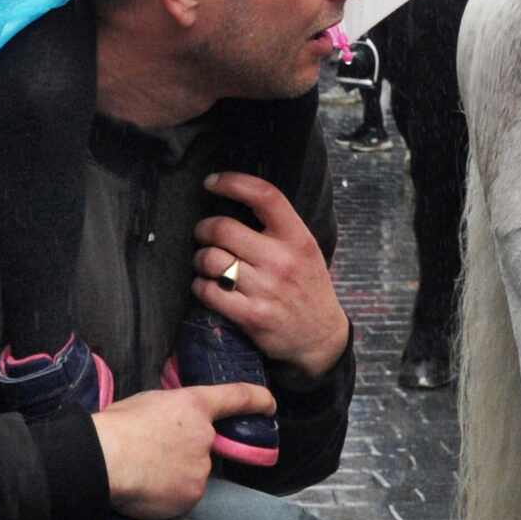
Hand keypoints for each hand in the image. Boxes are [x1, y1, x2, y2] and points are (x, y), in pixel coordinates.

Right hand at [89, 382, 276, 519]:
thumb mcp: (148, 403)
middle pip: (206, 445)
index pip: (237, 397)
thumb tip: (174, 424)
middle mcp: (206, 436)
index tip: (270, 406)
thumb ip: (173, 412)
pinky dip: (170, 495)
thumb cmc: (116, 427)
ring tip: (145, 471)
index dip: (259, 400)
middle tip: (154, 453)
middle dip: (186, 449)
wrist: (102, 460)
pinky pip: (184, 495)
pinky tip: (148, 489)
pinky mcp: (192, 495)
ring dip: (177, 473)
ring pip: (194, 472)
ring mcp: (201, 468)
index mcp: (195, 406)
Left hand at [192, 172, 349, 381]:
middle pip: (223, 229)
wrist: (320, 337)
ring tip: (205, 263)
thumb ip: (278, 227)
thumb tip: (235, 200)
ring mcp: (265, 289)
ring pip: (210, 260)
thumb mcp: (306, 249)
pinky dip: (200, 286)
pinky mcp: (250, 315)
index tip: (212, 182)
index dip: (232, 182)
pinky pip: (208, 291)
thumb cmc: (307, 286)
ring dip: (200, 259)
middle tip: (203, 234)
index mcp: (297, 237)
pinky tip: (207, 286)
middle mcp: (281, 259)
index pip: (264, 195)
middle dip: (204, 229)